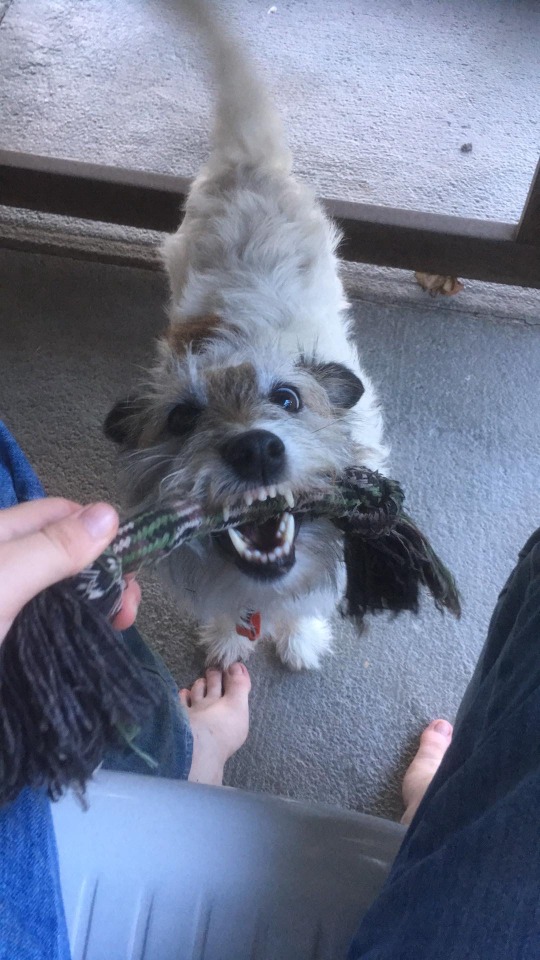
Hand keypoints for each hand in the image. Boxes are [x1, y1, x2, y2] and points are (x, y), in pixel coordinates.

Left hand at [0, 498, 140, 643]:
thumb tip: (110, 513)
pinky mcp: (9, 637)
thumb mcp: (7, 576)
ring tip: (121, 624)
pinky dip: (73, 627)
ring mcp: (8, 600)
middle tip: (129, 606)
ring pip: (60, 589)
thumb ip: (55, 546)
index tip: (129, 563)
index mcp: (3, 532)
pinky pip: (48, 622)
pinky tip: (91, 639)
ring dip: (95, 602)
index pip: (61, 513)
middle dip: (104, 571)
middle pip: (65, 552)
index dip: (98, 530)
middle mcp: (8, 561)